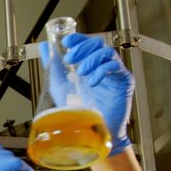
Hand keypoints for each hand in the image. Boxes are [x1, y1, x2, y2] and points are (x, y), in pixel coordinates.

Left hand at [39, 33, 133, 155]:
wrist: (92, 131)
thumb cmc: (78, 111)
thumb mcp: (59, 84)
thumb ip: (53, 65)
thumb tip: (45, 46)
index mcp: (89, 64)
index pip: (86, 43)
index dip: (78, 39)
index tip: (66, 41)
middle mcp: (102, 66)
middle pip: (98, 44)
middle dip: (82, 48)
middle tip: (70, 58)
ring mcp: (114, 73)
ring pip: (108, 52)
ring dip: (91, 59)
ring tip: (80, 72)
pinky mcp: (124, 81)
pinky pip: (116, 67)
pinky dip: (102, 71)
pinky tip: (92, 82)